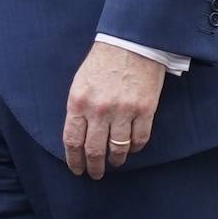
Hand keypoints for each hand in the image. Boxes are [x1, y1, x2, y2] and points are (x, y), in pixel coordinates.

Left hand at [63, 40, 164, 178]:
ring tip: (114, 163)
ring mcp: (123, 111)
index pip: (72, 140)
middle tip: (95, 174)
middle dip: (94, 167)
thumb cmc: (102, 62)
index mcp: (78, 101)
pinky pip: (139, 139)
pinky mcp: (144, 110)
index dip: (74, 160)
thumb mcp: (80, 82)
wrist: (130, 43)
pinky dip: (135, 148)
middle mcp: (99, 110)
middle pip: (94, 150)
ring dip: (115, 160)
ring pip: (118, 149)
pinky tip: (131, 149)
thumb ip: (78, 108)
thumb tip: (78, 135)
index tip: (77, 169)